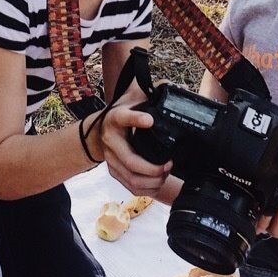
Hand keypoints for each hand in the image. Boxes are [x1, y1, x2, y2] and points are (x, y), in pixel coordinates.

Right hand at [97, 83, 171, 197]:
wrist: (99, 130)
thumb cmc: (122, 112)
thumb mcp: (133, 96)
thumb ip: (154, 90)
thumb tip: (178, 87)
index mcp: (115, 118)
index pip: (123, 117)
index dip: (136, 119)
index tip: (150, 120)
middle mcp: (111, 141)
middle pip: (130, 160)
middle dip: (152, 167)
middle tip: (169, 164)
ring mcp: (111, 159)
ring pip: (131, 178)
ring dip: (152, 180)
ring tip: (166, 172)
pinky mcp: (115, 172)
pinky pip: (131, 187)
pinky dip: (148, 188)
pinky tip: (159, 182)